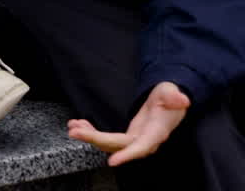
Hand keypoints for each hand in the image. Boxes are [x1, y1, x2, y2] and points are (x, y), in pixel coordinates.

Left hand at [67, 82, 189, 166]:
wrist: (168, 101)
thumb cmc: (169, 96)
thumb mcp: (171, 92)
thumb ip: (174, 96)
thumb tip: (182, 99)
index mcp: (157, 131)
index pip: (143, 146)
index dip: (128, 154)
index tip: (113, 162)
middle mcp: (145, 139)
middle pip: (119, 145)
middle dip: (96, 140)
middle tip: (74, 132)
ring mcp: (135, 140)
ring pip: (110, 144)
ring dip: (90, 137)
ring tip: (73, 127)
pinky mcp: (127, 137)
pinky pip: (107, 139)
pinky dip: (91, 132)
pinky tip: (79, 124)